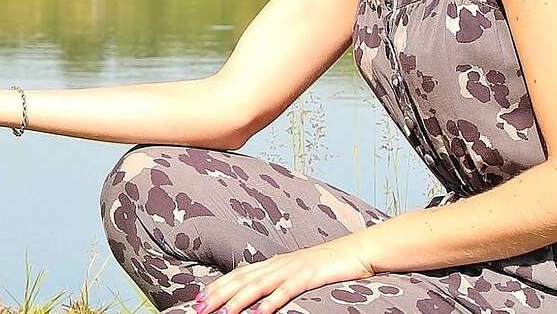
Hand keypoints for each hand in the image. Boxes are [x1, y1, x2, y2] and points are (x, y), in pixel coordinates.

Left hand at [195, 238, 373, 313]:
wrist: (357, 249)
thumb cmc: (329, 264)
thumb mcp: (298, 271)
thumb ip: (279, 279)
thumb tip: (260, 293)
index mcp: (274, 263)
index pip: (239, 274)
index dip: (218, 285)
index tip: (199, 297)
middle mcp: (278, 264)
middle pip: (242, 279)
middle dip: (219, 294)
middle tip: (199, 307)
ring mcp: (293, 269)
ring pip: (258, 285)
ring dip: (237, 300)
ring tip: (221, 312)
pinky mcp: (309, 276)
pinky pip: (287, 291)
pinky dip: (271, 302)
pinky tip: (259, 313)